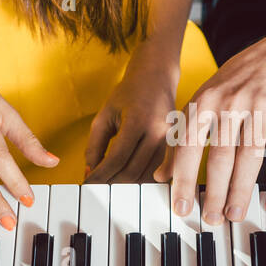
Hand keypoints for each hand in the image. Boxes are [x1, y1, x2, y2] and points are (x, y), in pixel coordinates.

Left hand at [86, 52, 180, 182]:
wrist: (157, 78)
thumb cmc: (128, 94)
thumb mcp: (105, 114)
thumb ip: (95, 145)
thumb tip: (90, 173)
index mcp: (138, 120)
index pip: (116, 158)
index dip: (99, 175)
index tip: (87, 183)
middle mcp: (158, 132)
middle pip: (132, 171)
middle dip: (110, 183)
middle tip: (96, 188)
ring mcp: (171, 140)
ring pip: (146, 176)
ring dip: (126, 185)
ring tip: (110, 185)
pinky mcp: (178, 146)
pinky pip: (159, 173)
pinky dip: (143, 180)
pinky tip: (130, 180)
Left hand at [155, 17, 265, 223]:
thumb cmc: (235, 84)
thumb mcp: (202, 101)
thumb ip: (180, 137)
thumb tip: (160, 176)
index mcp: (205, 102)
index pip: (189, 146)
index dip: (184, 179)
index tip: (181, 208)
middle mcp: (232, 104)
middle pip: (221, 156)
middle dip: (214, 192)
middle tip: (211, 219)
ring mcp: (262, 109)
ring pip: (250, 159)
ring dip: (242, 191)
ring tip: (234, 215)